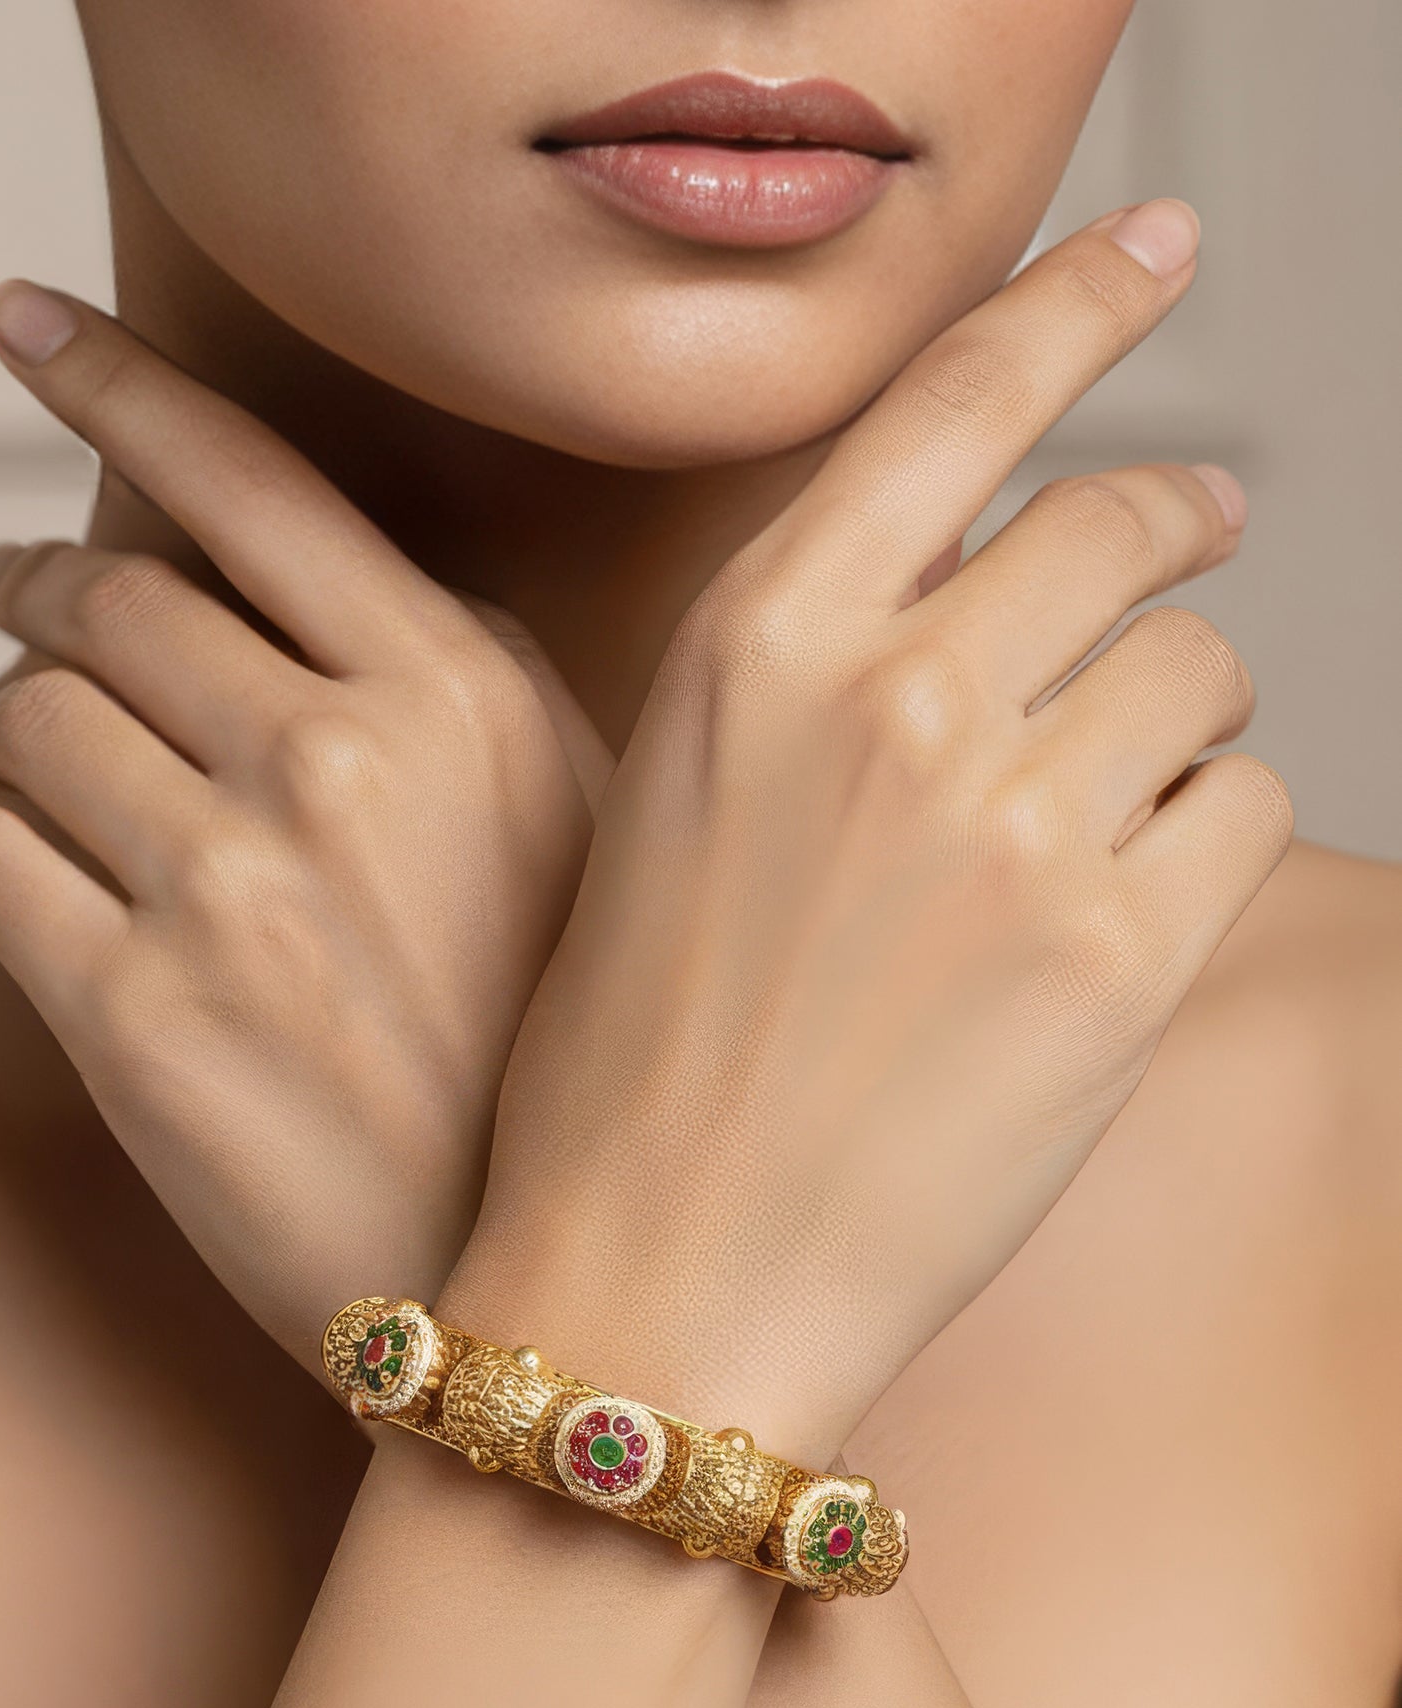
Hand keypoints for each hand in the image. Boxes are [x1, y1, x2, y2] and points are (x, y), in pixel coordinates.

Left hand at [0, 287, 605, 1372]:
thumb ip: (469, 677)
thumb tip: (322, 566)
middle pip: (108, 593)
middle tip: (14, 588)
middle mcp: (343, 765)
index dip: (113, 376)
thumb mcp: (599, 832)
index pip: (247, 480)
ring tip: (20, 747)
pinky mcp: (133, 1017)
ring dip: (3, 716)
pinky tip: (3, 843)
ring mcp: (231, 890)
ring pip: (26, 714)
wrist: (551, 1304)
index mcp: (464, 698)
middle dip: (35, 579)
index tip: (26, 321)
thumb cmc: (574, 1065)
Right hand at [443, 201, 1290, 1463]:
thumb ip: (813, 673)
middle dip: (1173, 529)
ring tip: (1094, 817)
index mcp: (757, 647)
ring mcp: (1015, 826)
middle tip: (1192, 539)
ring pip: (1201, 671)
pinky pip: (1247, 811)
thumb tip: (981, 576)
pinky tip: (1114, 921)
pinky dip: (1208, 840)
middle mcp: (892, 702)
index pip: (955, 400)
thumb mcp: (666, 809)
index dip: (1076, 304)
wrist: (650, 1289)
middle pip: (1121, 523)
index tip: (1157, 248)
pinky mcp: (1119, 959)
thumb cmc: (629, 1070)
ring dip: (1173, 722)